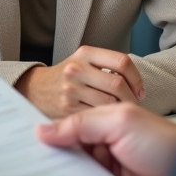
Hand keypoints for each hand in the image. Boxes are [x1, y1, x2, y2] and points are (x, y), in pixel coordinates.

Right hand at [16, 46, 144, 117]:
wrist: (36, 90)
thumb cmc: (68, 77)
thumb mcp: (83, 61)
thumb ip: (107, 66)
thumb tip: (137, 83)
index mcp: (85, 53)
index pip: (122, 62)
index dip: (136, 78)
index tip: (139, 90)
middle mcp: (77, 69)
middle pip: (118, 84)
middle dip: (131, 98)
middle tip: (134, 106)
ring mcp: (71, 89)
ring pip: (109, 103)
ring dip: (121, 111)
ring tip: (123, 114)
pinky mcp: (68, 109)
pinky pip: (97, 117)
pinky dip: (107, 121)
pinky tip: (108, 121)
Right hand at [36, 103, 175, 175]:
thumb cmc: (164, 142)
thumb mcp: (119, 122)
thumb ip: (81, 123)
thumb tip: (45, 131)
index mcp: (105, 120)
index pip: (68, 125)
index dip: (49, 132)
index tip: (27, 139)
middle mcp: (105, 143)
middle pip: (69, 150)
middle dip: (53, 155)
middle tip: (32, 160)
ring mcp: (109, 166)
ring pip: (76, 168)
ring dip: (65, 169)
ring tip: (46, 170)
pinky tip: (68, 174)